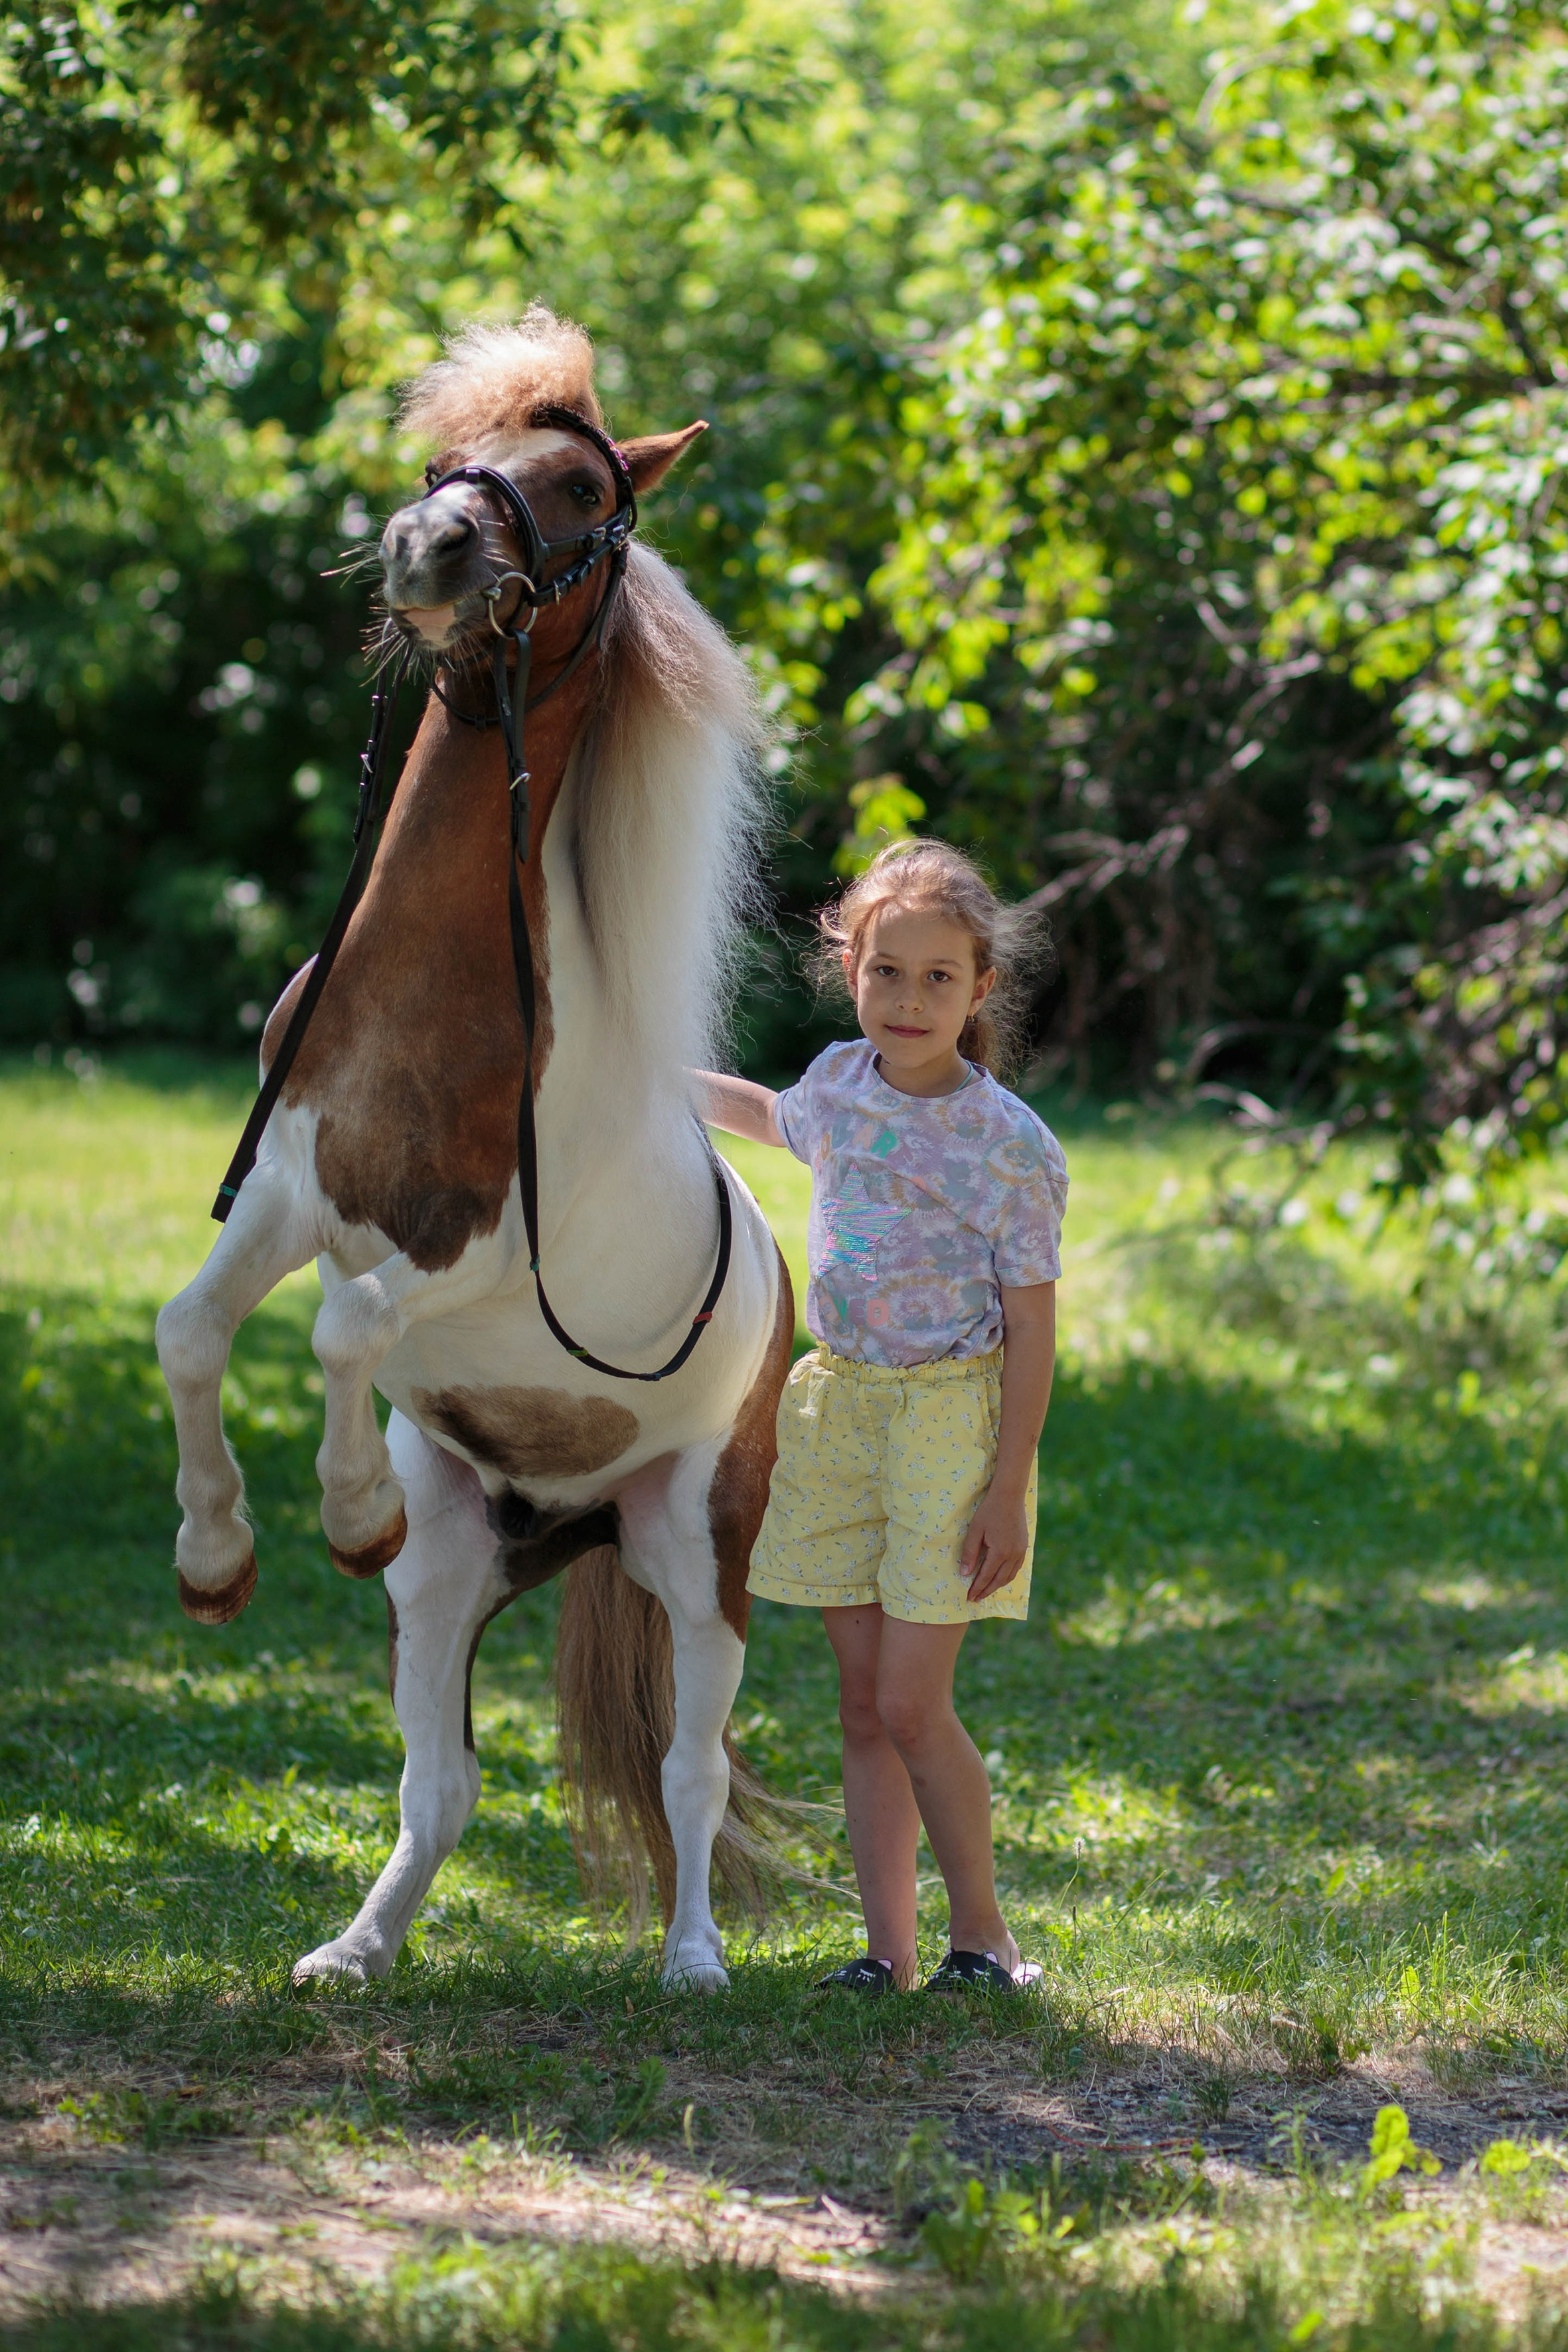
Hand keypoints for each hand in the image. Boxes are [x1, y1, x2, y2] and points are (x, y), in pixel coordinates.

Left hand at [959, 1482, 1030, 1601]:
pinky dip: (1006, 1576)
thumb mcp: (975, 1531)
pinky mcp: (1024, 1547)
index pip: (986, 1577)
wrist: (1009, 1496)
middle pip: (999, 1580)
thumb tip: (965, 1574)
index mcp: (1000, 1552)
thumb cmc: (989, 1511)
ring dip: (997, 1586)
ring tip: (986, 1591)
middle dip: (986, 1591)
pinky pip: (1016, 1568)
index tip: (969, 1597)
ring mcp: (1021, 1552)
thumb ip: (970, 1553)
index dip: (977, 1588)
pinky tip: (999, 1577)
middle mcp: (1013, 1555)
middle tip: (976, 1599)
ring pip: (1009, 1576)